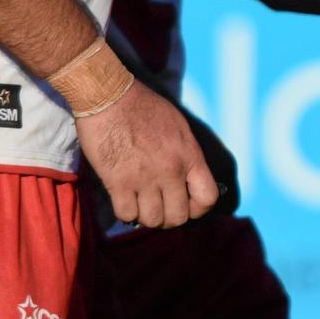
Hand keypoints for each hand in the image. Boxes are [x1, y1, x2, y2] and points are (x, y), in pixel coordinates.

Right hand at [76, 82, 217, 228]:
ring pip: (152, 220)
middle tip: (159, 208)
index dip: (198, 208)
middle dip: (169, 217)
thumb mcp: (178, 128)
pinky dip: (125, 212)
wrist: (110, 98)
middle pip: (178, 216)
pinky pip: (126, 215)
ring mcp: (144, 178)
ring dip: (146, 216)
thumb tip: (190, 180)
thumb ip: (186, 155)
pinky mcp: (117, 182)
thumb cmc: (144, 107)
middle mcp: (171, 170)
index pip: (208, 197)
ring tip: (141, 204)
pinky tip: (124, 200)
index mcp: (190, 155)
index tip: (186, 204)